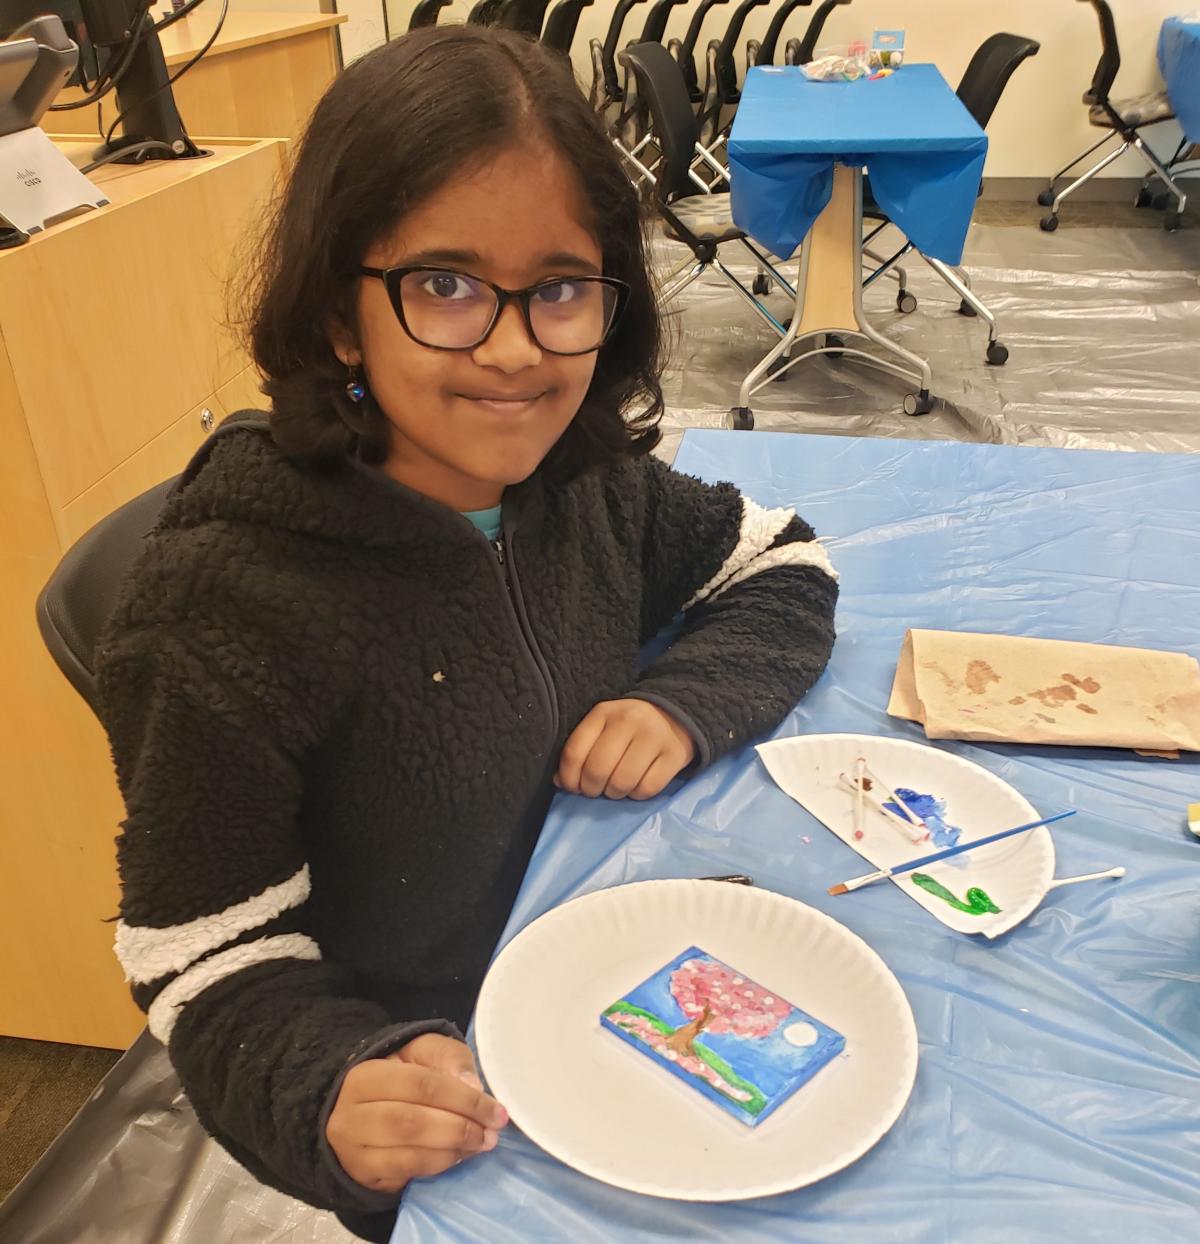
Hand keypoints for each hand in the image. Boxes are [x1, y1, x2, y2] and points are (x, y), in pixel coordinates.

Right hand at [325, 1033, 507, 1194]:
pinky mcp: (365, 1175)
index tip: (495, 1110)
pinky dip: (440, 1164)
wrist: (366, 1108)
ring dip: (454, 1149)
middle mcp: (352, 1115)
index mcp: (365, 1075)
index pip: (421, 1085)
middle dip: (461, 1127)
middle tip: (492, 1131)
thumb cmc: (401, 1074)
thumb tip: (472, 1087)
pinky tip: (460, 1154)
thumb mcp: (424, 1052)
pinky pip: (408, 1173)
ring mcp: (355, 1150)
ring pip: (411, 1153)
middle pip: (413, 1122)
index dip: (463, 1099)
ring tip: (481, 1143)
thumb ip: (449, 1060)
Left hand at [555, 699, 695, 800]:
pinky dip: (637, 795)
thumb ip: (580, 751)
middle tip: (595, 790)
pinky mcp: (674, 755)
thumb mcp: (601, 728)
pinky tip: (636, 785)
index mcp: (603, 712)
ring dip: (614, 793)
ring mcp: (654, 737)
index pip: (574, 752)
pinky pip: (647, 789)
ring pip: (622, 782)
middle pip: (597, 770)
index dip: (568, 778)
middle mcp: (628, 720)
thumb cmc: (628, 728)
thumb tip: (561, 781)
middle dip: (591, 789)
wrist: (674, 715)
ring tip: (615, 788)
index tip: (572, 786)